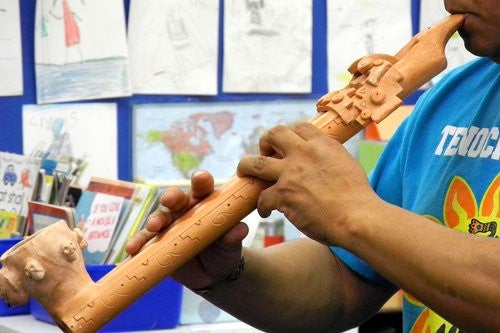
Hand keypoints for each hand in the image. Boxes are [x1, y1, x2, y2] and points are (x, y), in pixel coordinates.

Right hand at [125, 170, 248, 289]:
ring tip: (153, 227)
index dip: (202, 180)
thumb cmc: (225, 251)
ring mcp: (169, 225)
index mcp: (205, 203)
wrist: (214, 274)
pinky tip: (132, 248)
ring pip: (159, 217)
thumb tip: (240, 229)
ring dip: (154, 220)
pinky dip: (138, 243)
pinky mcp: (157, 242)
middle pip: (176, 198)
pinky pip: (145, 241)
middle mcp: (185, 210)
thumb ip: (233, 237)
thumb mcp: (231, 246)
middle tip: (170, 200)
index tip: (201, 179)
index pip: (203, 187)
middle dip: (172, 197)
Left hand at [237, 122, 378, 246]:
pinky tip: (266, 212)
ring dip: (246, 168)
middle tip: (264, 153)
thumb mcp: (347, 163)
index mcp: (322, 144)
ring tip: (245, 173)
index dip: (289, 133)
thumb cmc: (358, 197)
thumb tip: (322, 157)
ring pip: (254, 163)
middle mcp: (304, 153)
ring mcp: (291, 174)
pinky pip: (262, 197)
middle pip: (274, 134)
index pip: (299, 127)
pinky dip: (262, 206)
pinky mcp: (283, 195)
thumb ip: (329, 156)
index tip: (285, 144)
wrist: (357, 218)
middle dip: (265, 142)